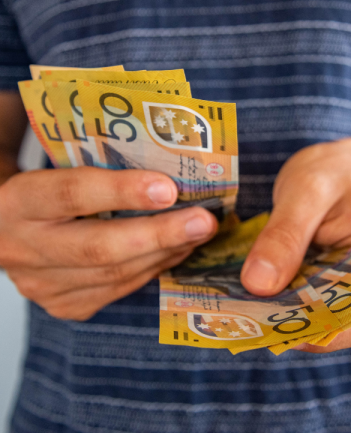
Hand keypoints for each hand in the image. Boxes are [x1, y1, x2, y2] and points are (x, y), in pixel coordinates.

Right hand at [0, 167, 217, 320]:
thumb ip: (103, 170)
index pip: (71, 194)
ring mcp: (41, 284)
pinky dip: (153, 268)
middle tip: (204, 221)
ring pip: (115, 274)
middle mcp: (22, 248)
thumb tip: (174, 172)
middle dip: (160, 234)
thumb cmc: (49, 192)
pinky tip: (177, 250)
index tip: (169, 188)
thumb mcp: (60, 170)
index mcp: (19, 201)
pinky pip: (119, 289)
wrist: (5, 231)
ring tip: (200, 232)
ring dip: (166, 252)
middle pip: (99, 247)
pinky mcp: (62, 305)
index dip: (122, 192)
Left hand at [240, 138, 350, 351]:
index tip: (282, 319)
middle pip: (345, 330)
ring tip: (247, 300)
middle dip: (296, 326)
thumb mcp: (306, 190)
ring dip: (282, 321)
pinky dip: (279, 310)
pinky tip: (256, 293)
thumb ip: (285, 234)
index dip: (331, 328)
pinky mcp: (327, 297)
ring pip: (321, 330)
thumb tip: (258, 286)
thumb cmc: (334, 174)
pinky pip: (305, 316)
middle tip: (249, 309)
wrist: (340, 172)